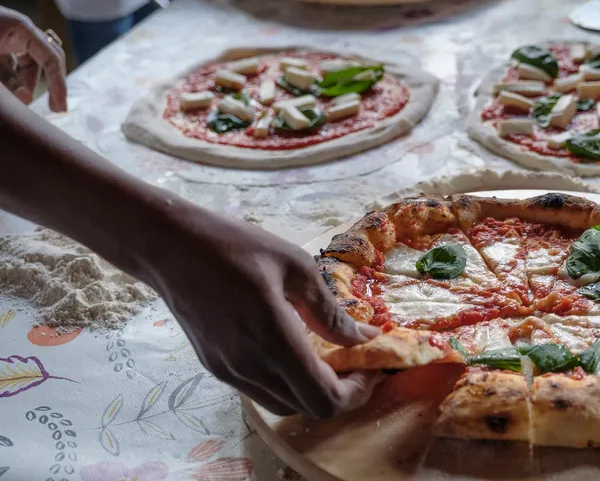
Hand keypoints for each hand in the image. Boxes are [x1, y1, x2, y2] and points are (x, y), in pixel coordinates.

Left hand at [0, 6, 65, 111]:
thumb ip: (7, 79)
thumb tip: (26, 98)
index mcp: (21, 29)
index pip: (51, 58)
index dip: (58, 84)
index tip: (59, 108)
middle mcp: (19, 32)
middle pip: (44, 61)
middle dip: (46, 85)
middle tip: (52, 108)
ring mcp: (7, 37)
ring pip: (26, 65)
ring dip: (23, 85)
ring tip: (19, 102)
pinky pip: (12, 63)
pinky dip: (11, 79)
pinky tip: (8, 91)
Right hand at [144, 206, 381, 417]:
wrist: (171, 247)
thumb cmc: (237, 247)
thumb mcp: (296, 267)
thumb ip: (331, 311)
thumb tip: (366, 336)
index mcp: (273, 339)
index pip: (324, 398)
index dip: (357, 392)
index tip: (372, 367)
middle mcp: (249, 366)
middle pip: (308, 409)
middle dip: (341, 392)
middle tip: (358, 362)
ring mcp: (229, 372)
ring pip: (284, 404)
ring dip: (313, 390)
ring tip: (330, 357)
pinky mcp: (216, 368)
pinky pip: (262, 391)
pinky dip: (288, 383)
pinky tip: (296, 352)